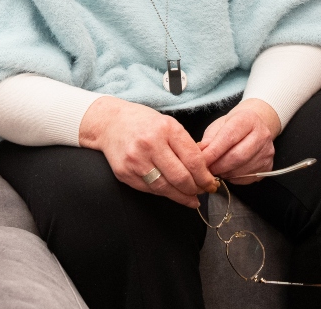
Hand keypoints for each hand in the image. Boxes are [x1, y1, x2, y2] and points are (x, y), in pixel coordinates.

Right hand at [79, 96, 217, 207]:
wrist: (110, 123)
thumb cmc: (143, 122)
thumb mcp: (168, 124)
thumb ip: (186, 144)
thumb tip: (205, 167)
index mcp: (166, 129)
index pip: (193, 159)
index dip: (205, 176)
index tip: (211, 183)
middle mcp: (150, 144)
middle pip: (180, 177)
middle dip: (196, 189)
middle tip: (203, 192)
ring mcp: (135, 160)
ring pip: (165, 187)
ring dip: (182, 196)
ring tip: (192, 199)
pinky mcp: (125, 173)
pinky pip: (150, 189)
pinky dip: (164, 193)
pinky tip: (173, 194)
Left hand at [198, 98, 279, 183]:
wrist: (254, 126)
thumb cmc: (233, 125)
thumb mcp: (218, 126)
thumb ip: (209, 140)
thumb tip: (200, 154)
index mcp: (248, 120)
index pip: (229, 138)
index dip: (213, 152)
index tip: (201, 160)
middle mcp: (262, 135)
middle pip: (237, 156)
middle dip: (218, 166)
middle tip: (207, 169)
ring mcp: (267, 152)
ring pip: (242, 170)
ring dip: (225, 173)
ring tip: (217, 169)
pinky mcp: (268, 166)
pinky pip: (247, 178)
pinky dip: (234, 178)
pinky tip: (229, 171)